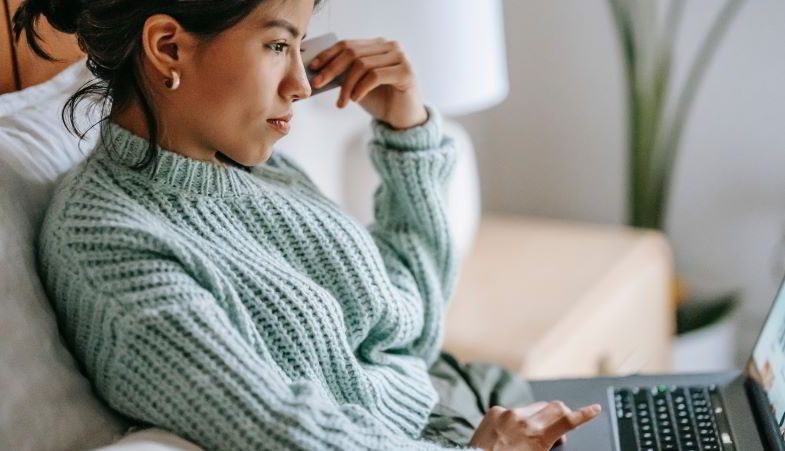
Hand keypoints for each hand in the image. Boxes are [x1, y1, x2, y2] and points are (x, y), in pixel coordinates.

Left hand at [308, 37, 427, 129]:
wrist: (404, 119)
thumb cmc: (381, 100)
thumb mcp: (357, 84)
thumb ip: (344, 74)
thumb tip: (318, 70)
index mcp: (378, 45)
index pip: (348, 44)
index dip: (327, 55)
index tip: (313, 67)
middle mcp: (391, 47)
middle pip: (352, 52)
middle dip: (331, 69)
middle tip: (318, 84)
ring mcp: (400, 58)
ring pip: (362, 65)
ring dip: (347, 85)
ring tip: (342, 102)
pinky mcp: (406, 72)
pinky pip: (375, 76)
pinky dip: (361, 88)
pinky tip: (355, 99)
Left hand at [468, 401, 601, 450]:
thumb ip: (549, 446)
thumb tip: (559, 438)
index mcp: (538, 437)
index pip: (568, 421)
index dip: (585, 414)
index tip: (595, 409)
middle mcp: (525, 421)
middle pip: (554, 407)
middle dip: (563, 413)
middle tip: (562, 425)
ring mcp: (508, 413)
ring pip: (533, 407)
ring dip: (539, 416)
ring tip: (530, 434)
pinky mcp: (494, 411)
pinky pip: (512, 410)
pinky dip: (516, 418)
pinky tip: (509, 433)